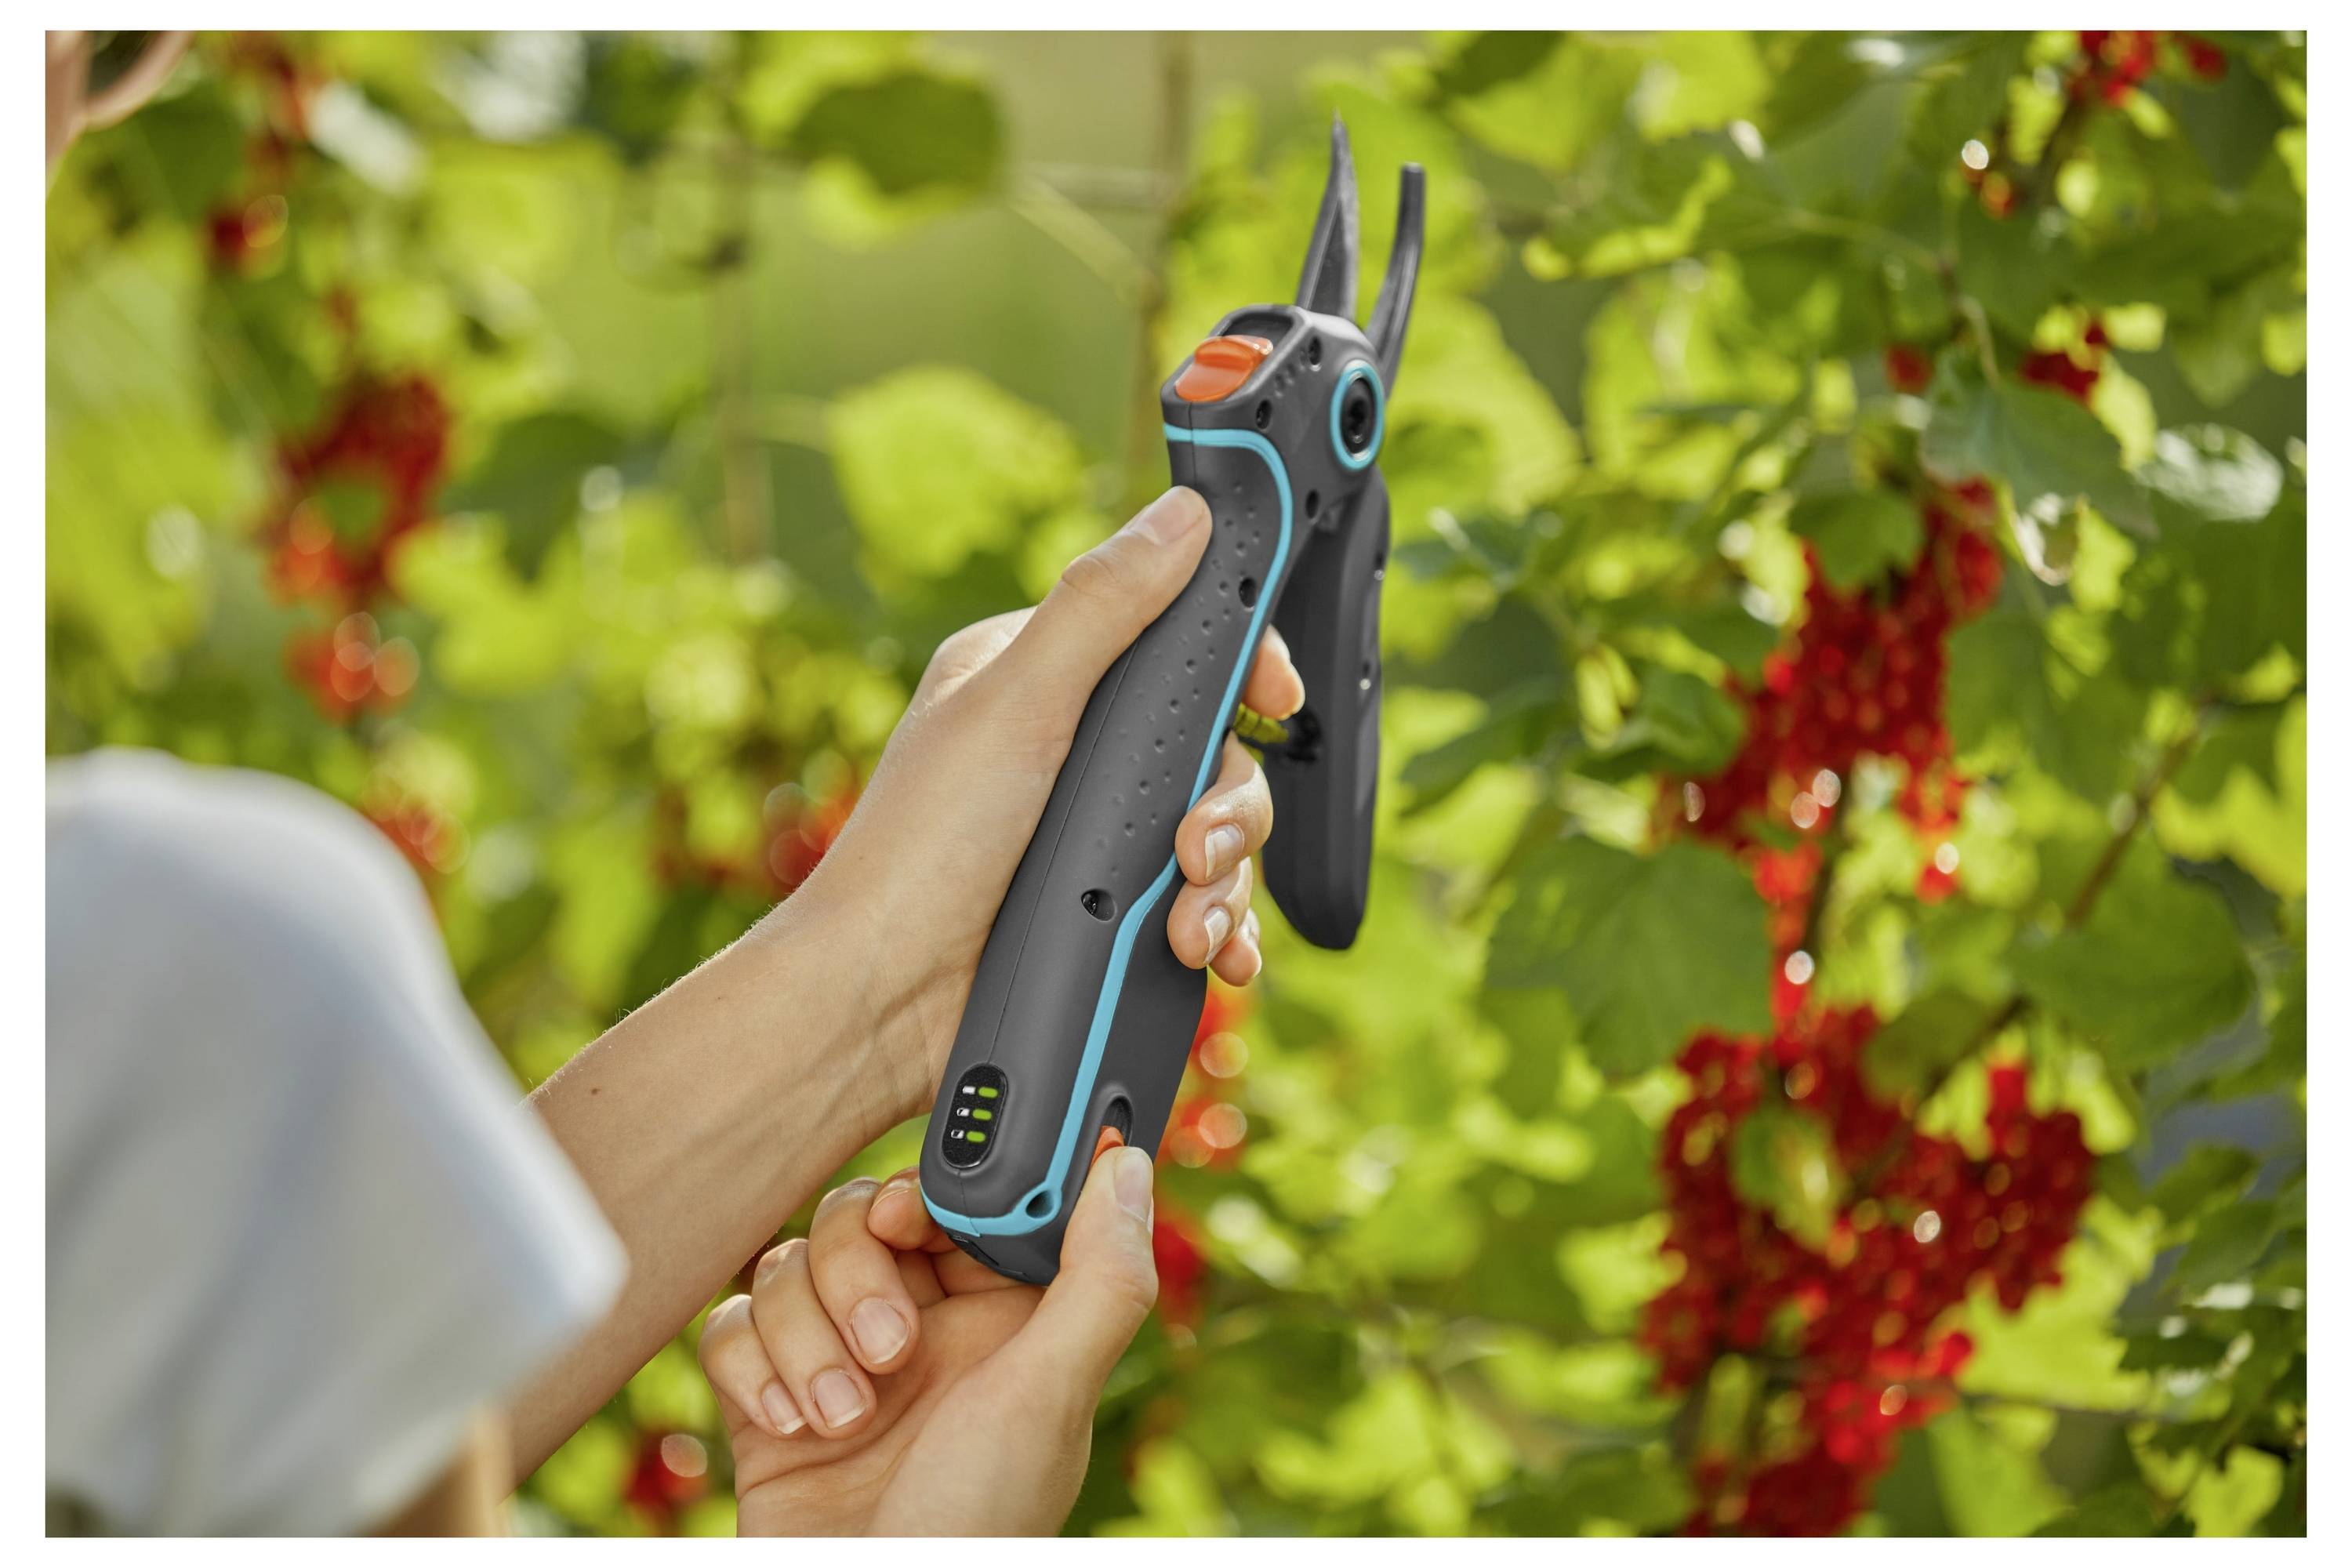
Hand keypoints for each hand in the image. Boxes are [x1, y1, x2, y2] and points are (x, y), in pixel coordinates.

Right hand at [697, 1148, 1157, 1535]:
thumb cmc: (976, 1528)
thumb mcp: (1054, 1396)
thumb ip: (1098, 1277)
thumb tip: (1127, 1161)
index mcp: (1004, 1319)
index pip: (963, 1202)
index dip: (933, 1191)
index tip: (909, 1213)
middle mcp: (924, 1329)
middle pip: (861, 1216)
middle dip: (858, 1274)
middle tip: (889, 1349)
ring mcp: (839, 1358)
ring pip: (792, 1266)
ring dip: (807, 1336)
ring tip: (843, 1420)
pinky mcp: (769, 1396)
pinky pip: (733, 1325)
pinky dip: (755, 1369)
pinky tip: (791, 1429)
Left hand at [780, 486, 1299, 1131]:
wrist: (884, 1005)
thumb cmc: (920, 852)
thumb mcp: (1016, 704)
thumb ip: (1102, 607)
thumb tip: (1184, 514)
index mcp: (1040, 676)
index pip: (1172, 637)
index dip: (1240, 665)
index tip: (1277, 697)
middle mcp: (1073, 752)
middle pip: (1213, 748)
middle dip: (1227, 807)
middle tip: (1193, 851)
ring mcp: (1093, 837)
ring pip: (1217, 834)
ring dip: (1224, 883)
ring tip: (1188, 925)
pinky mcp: (1109, 912)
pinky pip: (1203, 907)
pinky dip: (1221, 930)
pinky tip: (1214, 954)